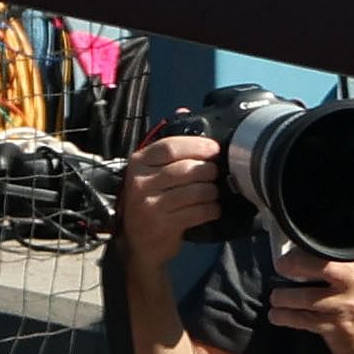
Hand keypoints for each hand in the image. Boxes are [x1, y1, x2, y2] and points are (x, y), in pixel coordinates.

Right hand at [117, 132, 224, 267]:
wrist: (138, 243)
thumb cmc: (150, 200)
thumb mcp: (152, 172)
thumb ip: (168, 146)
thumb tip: (183, 110)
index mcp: (138, 163)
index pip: (171, 146)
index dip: (199, 146)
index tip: (215, 150)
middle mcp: (140, 181)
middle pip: (188, 169)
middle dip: (209, 171)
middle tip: (214, 176)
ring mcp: (148, 204)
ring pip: (196, 190)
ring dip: (212, 192)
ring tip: (212, 194)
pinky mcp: (161, 224)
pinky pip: (198, 211)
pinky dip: (211, 209)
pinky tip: (211, 209)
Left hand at [263, 251, 353, 353]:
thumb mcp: (351, 282)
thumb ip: (329, 269)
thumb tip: (294, 258)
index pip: (327, 252)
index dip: (302, 252)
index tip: (287, 258)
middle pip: (320, 267)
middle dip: (294, 266)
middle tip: (280, 270)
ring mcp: (346, 306)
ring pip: (305, 297)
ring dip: (283, 298)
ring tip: (277, 299)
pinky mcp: (336, 326)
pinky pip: (303, 320)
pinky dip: (285, 317)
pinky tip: (279, 316)